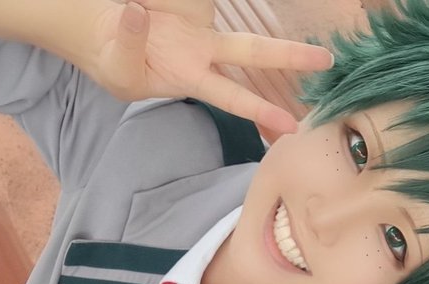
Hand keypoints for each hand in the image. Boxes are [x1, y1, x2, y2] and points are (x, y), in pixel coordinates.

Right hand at [89, 0, 331, 133]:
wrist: (102, 36)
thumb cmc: (117, 62)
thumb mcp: (120, 67)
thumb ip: (131, 42)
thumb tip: (137, 14)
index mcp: (192, 75)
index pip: (232, 94)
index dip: (260, 109)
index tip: (291, 125)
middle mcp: (204, 50)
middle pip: (250, 51)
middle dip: (288, 56)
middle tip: (326, 60)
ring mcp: (200, 24)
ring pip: (240, 27)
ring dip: (272, 37)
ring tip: (311, 49)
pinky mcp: (191, 4)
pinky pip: (202, 2)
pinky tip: (179, 12)